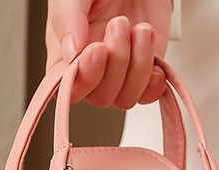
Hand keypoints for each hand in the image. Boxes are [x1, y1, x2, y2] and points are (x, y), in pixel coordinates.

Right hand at [45, 0, 172, 107]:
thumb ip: (68, 21)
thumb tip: (70, 54)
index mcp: (65, 55)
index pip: (67, 90)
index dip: (85, 78)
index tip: (98, 49)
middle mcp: (91, 70)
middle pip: (100, 97)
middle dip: (116, 64)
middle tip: (120, 23)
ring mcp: (118, 74)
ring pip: (125, 98)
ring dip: (138, 67)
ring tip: (142, 30)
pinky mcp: (143, 72)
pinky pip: (147, 95)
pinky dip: (154, 82)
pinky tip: (154, 58)